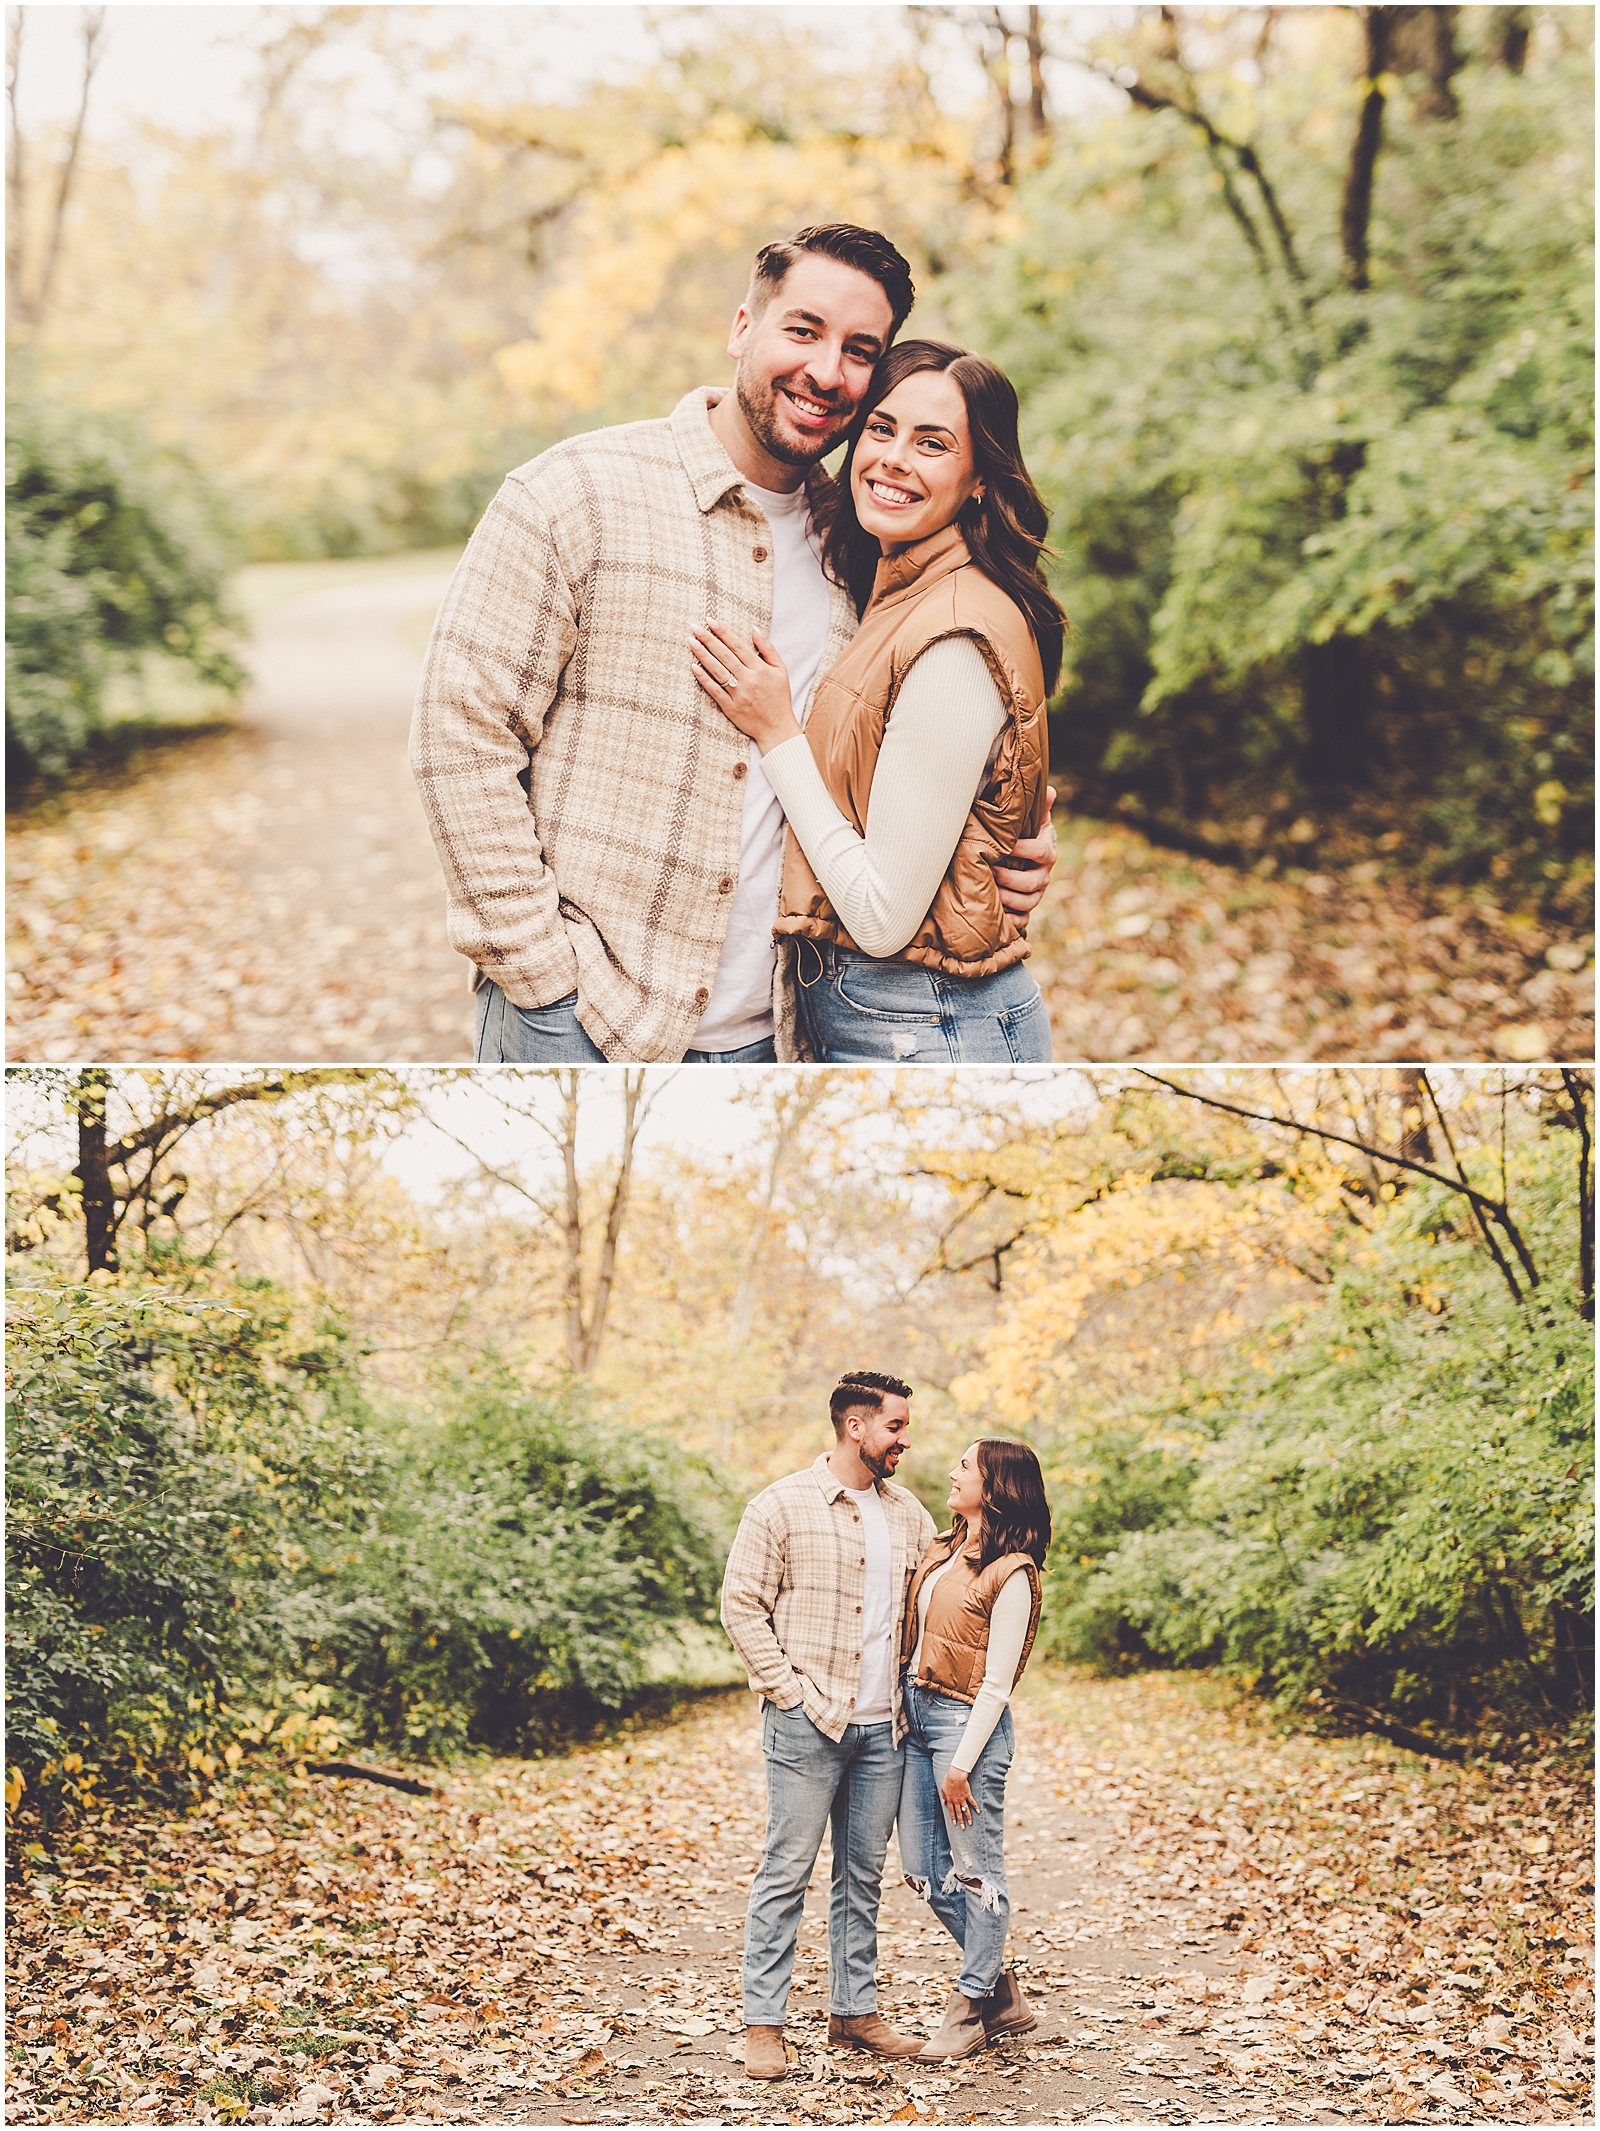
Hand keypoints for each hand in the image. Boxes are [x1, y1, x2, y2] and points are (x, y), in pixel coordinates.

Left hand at [690, 622, 800, 753]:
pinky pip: (714, 691)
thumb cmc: (779, 697)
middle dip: (709, 639)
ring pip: (718, 671)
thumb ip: (768, 649)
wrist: (777, 728)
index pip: (738, 646)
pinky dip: (704, 679)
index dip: (723, 632)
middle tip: (694, 627)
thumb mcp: (781, 670)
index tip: (711, 621)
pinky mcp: (730, 707)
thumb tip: (755, 629)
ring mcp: (738, 694)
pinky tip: (694, 667)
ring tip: (691, 642)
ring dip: (703, 655)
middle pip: (725, 656)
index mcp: (760, 669)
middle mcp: (749, 680)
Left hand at [942, 1767, 977, 1827]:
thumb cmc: (948, 1780)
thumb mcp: (943, 1788)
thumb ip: (944, 1796)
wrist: (955, 1776)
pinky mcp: (968, 1795)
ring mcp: (962, 1798)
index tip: (955, 1823)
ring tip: (970, 1823)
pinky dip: (975, 1807)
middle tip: (963, 1827)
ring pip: (965, 1810)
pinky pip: (972, 1802)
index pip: (951, 1811)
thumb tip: (943, 1801)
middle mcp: (956, 1801)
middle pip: (959, 1813)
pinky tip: (978, 1811)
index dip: (953, 1817)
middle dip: (961, 1820)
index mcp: (950, 1799)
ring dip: (968, 1817)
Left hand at [993, 785, 1058, 930]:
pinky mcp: (1026, 909)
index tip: (1003, 844)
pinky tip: (999, 916)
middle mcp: (1044, 875)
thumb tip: (1050, 790)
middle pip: (1031, 882)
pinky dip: (1012, 920)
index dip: (1022, 849)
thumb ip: (1039, 807)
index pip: (1040, 852)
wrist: (1027, 858)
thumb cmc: (1026, 835)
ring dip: (1007, 899)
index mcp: (1047, 852)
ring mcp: (1036, 894)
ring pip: (1027, 903)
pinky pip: (1023, 920)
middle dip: (1009, 878)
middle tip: (989, 871)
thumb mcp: (1033, 820)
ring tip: (989, 892)